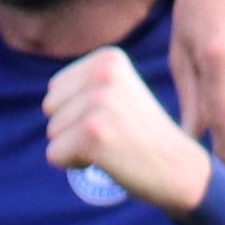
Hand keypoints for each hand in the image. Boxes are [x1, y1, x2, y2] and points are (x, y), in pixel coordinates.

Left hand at [43, 47, 216, 216]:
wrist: (177, 166)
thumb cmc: (141, 134)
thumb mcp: (117, 93)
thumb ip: (85, 86)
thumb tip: (47, 100)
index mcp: (109, 59)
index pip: (56, 89)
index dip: (76, 112)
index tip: (111, 118)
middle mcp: (104, 73)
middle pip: (50, 109)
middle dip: (71, 129)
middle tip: (112, 133)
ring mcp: (99, 102)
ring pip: (52, 133)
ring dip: (76, 147)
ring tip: (113, 144)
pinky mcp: (92, 133)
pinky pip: (54, 155)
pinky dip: (74, 164)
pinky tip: (108, 159)